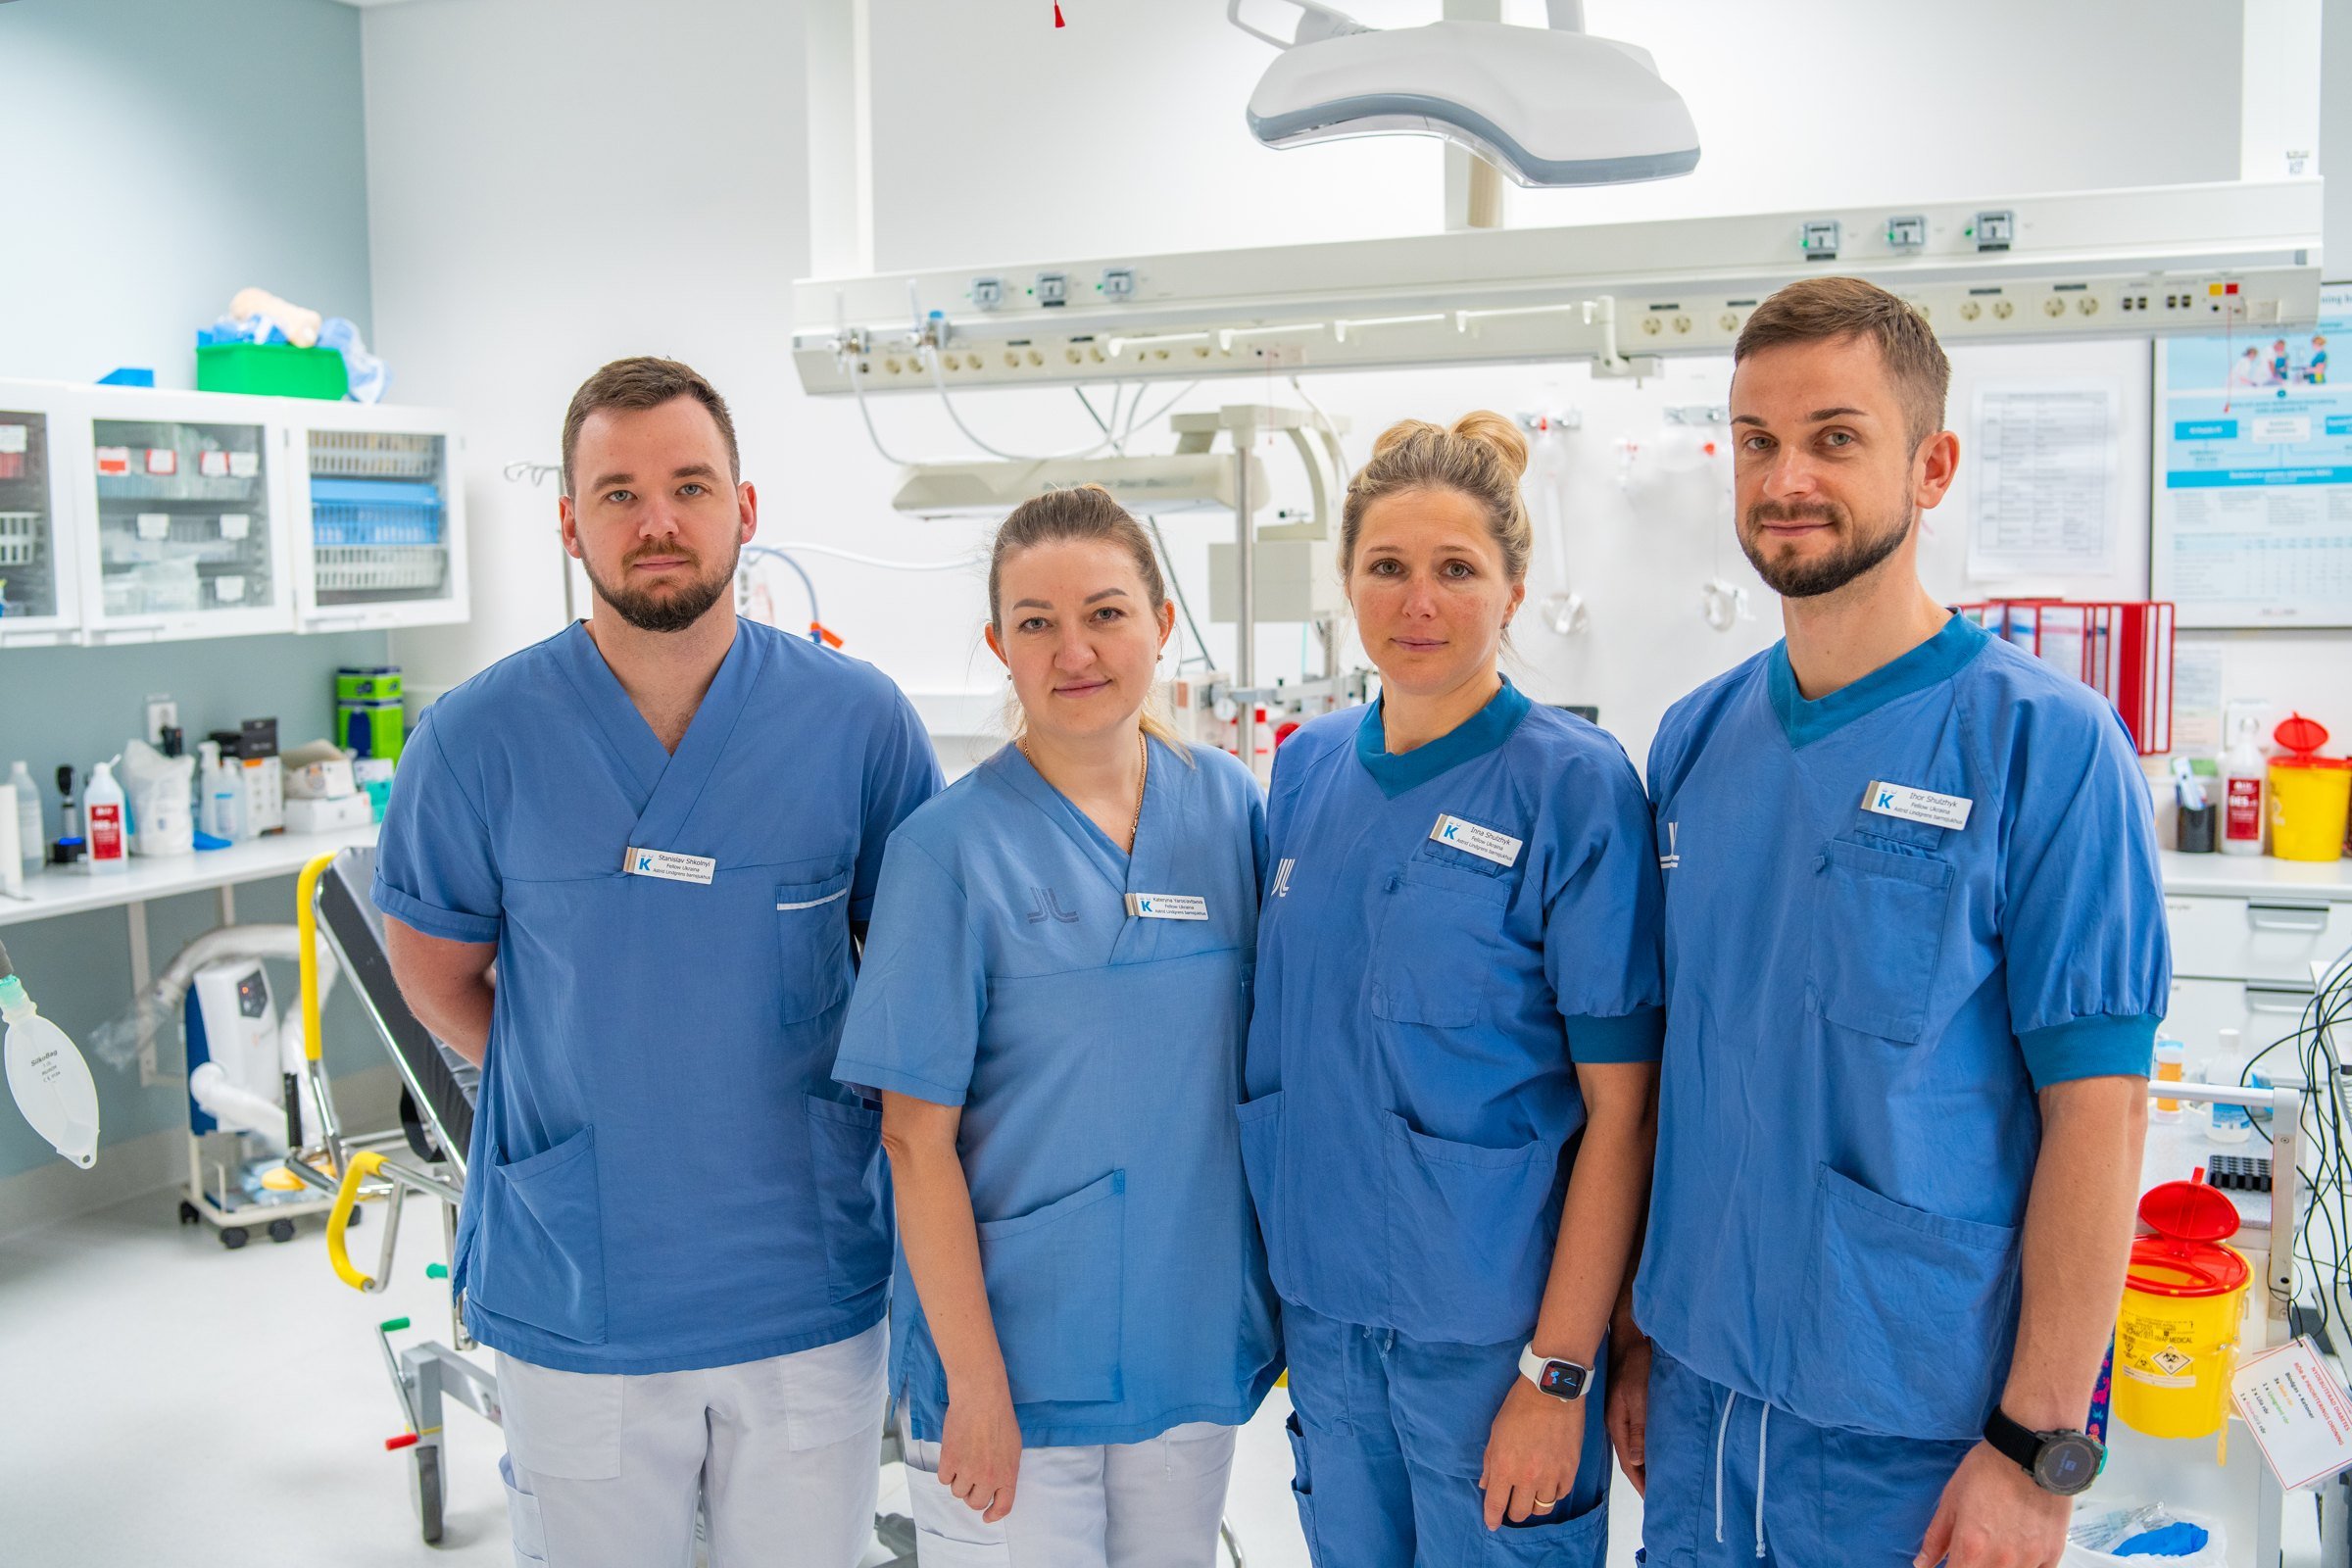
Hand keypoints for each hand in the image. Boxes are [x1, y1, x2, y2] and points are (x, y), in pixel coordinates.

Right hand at [938, 1379, 1022, 1523]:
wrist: (981, 1397)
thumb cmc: (999, 1417)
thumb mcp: (1013, 1447)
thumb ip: (1005, 1470)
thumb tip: (996, 1487)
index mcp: (1007, 1474)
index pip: (1003, 1507)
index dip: (993, 1515)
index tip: (987, 1516)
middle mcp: (988, 1477)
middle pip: (975, 1503)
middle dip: (972, 1494)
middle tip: (971, 1480)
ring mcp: (968, 1470)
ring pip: (957, 1492)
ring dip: (958, 1480)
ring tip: (963, 1459)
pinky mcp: (949, 1460)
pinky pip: (944, 1479)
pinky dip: (947, 1470)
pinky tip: (953, 1454)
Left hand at [1478, 1377, 1584, 1529]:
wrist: (1551, 1391)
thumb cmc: (1519, 1408)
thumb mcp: (1495, 1433)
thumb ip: (1490, 1462)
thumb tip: (1485, 1484)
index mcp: (1505, 1467)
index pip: (1495, 1504)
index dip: (1492, 1518)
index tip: (1492, 1524)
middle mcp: (1527, 1477)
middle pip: (1519, 1512)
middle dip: (1512, 1512)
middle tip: (1511, 1503)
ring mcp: (1551, 1476)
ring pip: (1542, 1508)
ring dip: (1533, 1503)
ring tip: (1530, 1493)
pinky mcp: (1570, 1471)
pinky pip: (1560, 1495)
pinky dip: (1552, 1493)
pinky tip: (1548, 1483)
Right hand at [1605, 1333, 1651, 1494]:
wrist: (1628, 1338)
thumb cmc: (1636, 1366)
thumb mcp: (1638, 1397)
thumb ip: (1638, 1429)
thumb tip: (1636, 1461)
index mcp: (1617, 1424)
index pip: (1628, 1463)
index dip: (1640, 1482)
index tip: (1652, 1499)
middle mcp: (1616, 1422)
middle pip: (1628, 1458)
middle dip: (1640, 1477)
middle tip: (1656, 1495)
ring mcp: (1619, 1413)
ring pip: (1631, 1447)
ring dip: (1641, 1463)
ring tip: (1655, 1478)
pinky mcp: (1626, 1405)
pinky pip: (1633, 1434)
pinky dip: (1642, 1448)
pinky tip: (1651, 1449)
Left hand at [1915, 1442, 2067, 1567]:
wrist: (2030, 1453)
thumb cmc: (1989, 1470)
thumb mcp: (1951, 1499)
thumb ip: (1936, 1537)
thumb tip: (1922, 1563)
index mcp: (1971, 1548)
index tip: (1951, 1563)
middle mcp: (2002, 1560)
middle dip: (1972, 1566)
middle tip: (1973, 1550)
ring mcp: (2030, 1560)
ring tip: (1995, 1548)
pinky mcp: (2052, 1555)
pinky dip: (2024, 1567)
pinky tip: (2017, 1552)